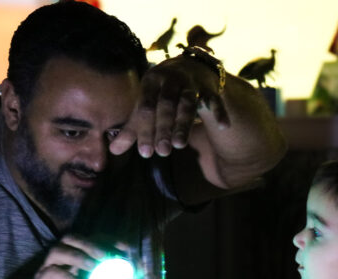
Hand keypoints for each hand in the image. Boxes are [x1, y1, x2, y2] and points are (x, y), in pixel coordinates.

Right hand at [23, 236, 108, 278]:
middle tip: (104, 255)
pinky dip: (67, 278)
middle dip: (89, 244)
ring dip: (77, 256)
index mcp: (75, 256)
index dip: (106, 240)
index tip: (122, 248)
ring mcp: (48, 267)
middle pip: (71, 239)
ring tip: (92, 266)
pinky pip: (52, 274)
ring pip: (58, 251)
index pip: (89, 239)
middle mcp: (61, 257)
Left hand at [109, 56, 229, 158]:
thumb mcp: (147, 105)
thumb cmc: (162, 92)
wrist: (191, 67)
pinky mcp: (210, 89)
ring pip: (188, 102)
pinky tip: (224, 127)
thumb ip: (132, 128)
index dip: (145, 130)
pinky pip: (215, 101)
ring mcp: (192, 83)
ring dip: (184, 123)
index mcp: (151, 81)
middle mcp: (171, 79)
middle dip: (163, 128)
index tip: (146, 153)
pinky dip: (220, 112)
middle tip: (162, 152)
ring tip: (179, 145)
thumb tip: (113, 151)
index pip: (146, 107)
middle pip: (166, 104)